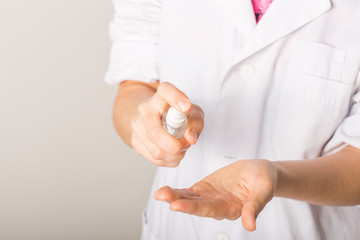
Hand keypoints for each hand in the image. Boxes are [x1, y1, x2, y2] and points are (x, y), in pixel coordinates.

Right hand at [130, 82, 203, 166]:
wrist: (152, 117)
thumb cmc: (176, 114)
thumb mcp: (192, 113)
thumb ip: (195, 122)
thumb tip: (190, 138)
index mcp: (161, 95)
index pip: (166, 91)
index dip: (176, 98)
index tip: (186, 107)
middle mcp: (145, 108)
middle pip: (155, 132)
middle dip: (175, 146)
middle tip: (185, 145)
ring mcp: (137, 126)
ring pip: (156, 151)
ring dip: (174, 155)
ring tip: (180, 148)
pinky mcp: (135, 142)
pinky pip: (155, 159)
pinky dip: (169, 160)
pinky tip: (172, 153)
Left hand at [154, 159, 277, 230]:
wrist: (260, 171)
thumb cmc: (264, 179)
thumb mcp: (264, 190)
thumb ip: (255, 206)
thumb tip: (251, 226)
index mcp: (232, 208)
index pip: (210, 210)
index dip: (193, 207)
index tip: (177, 205)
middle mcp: (218, 206)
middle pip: (195, 206)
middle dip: (178, 201)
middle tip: (163, 196)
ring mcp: (210, 198)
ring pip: (189, 199)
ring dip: (174, 196)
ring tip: (159, 193)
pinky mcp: (205, 189)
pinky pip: (189, 192)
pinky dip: (177, 191)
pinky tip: (165, 191)